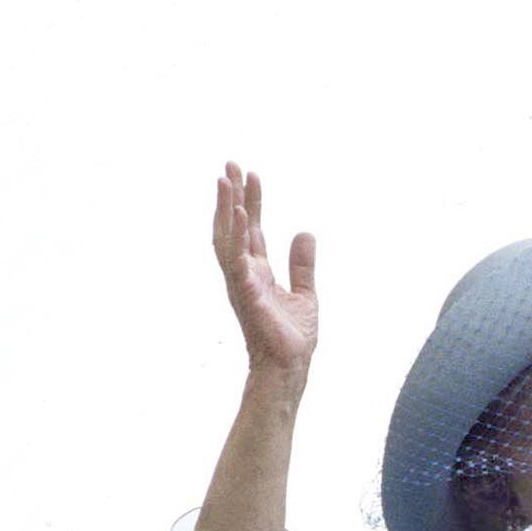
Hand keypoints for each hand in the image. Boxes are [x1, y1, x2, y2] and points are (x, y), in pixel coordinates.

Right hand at [212, 161, 317, 380]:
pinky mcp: (245, 292)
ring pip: (227, 237)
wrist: (290, 366)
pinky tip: (237, 212)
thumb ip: (302, 264)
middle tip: (230, 164)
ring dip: (226, 207)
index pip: (250, 230)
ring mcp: (241, 282)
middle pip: (233, 227)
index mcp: (257, 272)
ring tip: (226, 179)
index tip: (252, 176)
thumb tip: (304, 232)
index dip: (250, 203)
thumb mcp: (305, 293)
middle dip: (231, 196)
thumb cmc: (292, 338)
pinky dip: (235, 234)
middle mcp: (244, 273)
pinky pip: (235, 258)